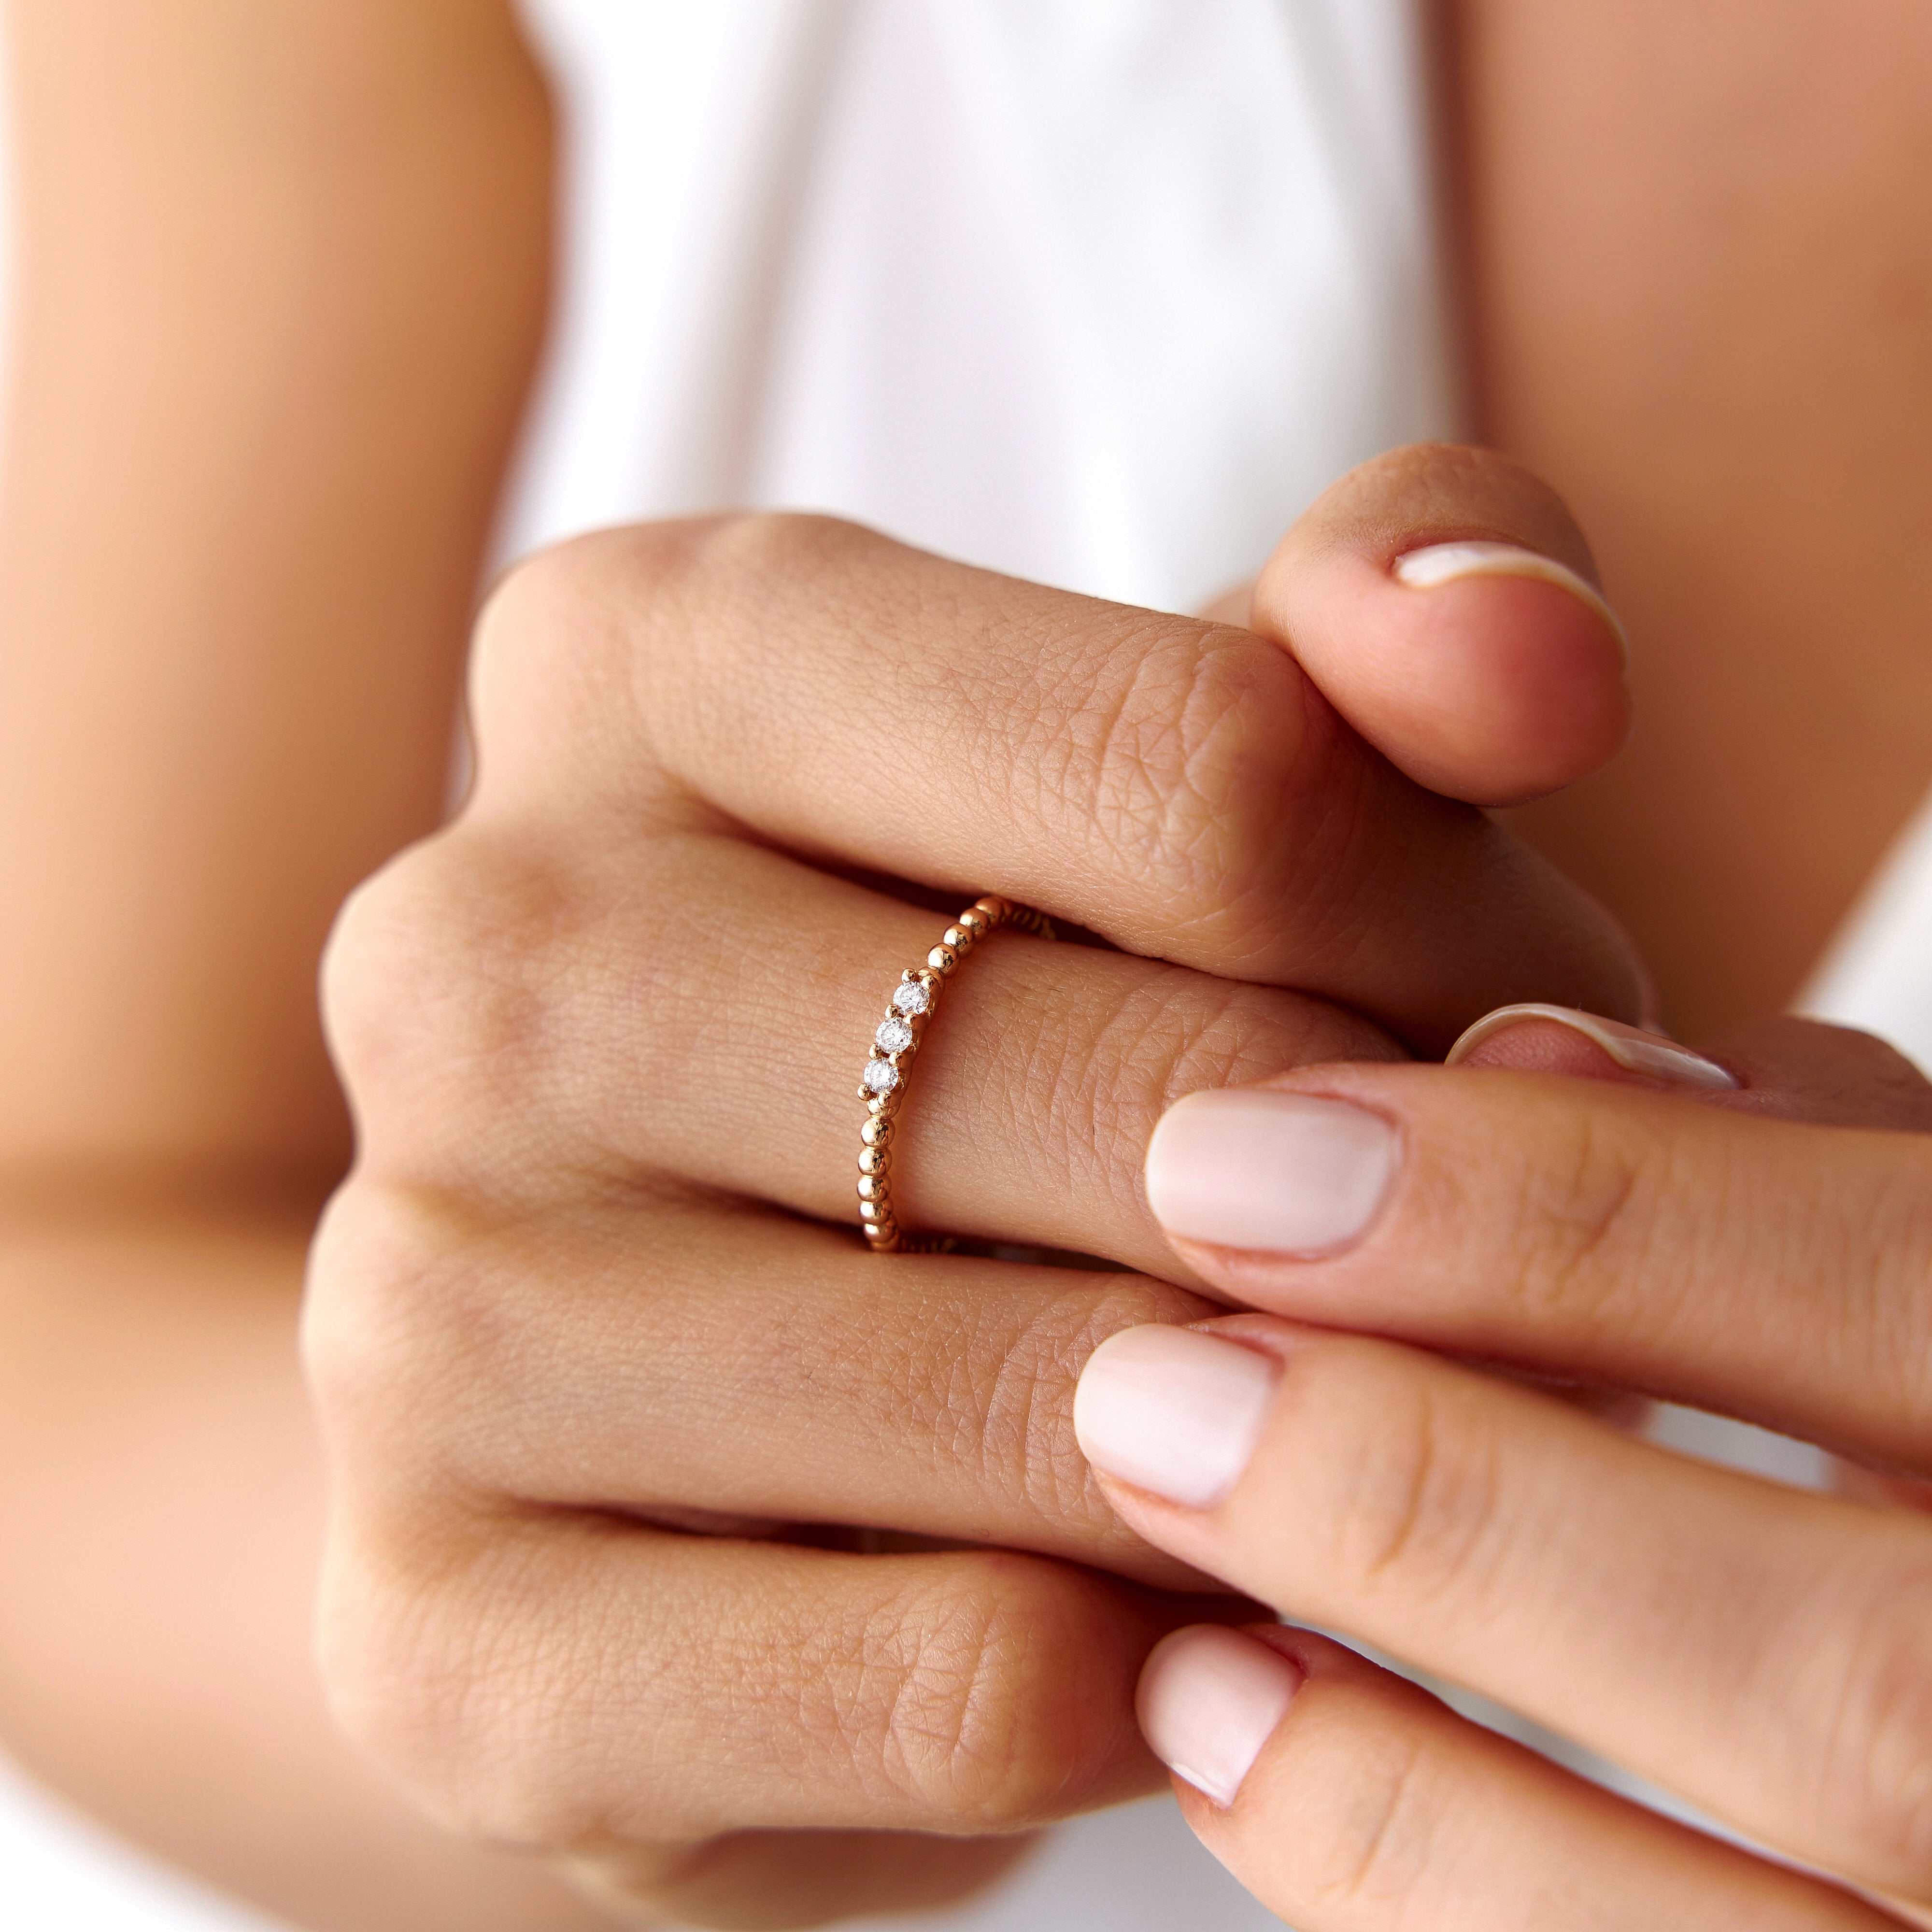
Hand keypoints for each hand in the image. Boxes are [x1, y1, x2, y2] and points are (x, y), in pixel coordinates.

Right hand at [306, 444, 1637, 1926]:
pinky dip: (1147, 1672)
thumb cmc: (993, 1034)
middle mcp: (471, 948)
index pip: (1212, 761)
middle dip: (1396, 1207)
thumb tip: (1531, 652)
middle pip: (1139, 1091)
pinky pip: (960, 1685)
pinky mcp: (445, 1634)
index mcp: (636, 655)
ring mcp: (415, 1297)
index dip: (1459, 929)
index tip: (1522, 1029)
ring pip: (1057, 1413)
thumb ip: (1375, 633)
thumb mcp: (1181, 777)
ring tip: (1331, 1428)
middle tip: (1470, 1269)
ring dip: (1288, 1454)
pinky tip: (1171, 1608)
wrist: (692, 1403)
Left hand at [1076, 1007, 1931, 1927]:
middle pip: (1862, 1669)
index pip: (1909, 1283)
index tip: (1234, 1159)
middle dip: (1445, 1504)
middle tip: (1146, 1396)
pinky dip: (1436, 1898)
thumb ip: (1787, 1163)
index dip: (1565, 1216)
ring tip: (1179, 1646)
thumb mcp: (1929, 1245)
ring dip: (1415, 1783)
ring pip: (1797, 1887)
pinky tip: (1245, 1771)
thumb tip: (1517, 1060)